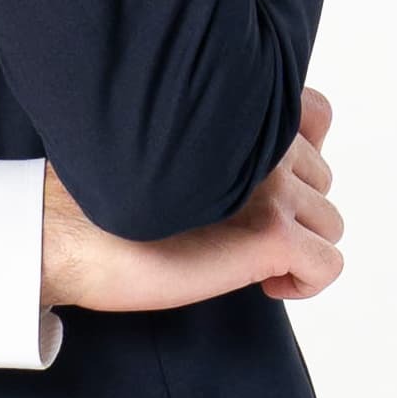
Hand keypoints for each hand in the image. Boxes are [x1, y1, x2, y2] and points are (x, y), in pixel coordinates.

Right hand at [40, 87, 344, 311]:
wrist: (69, 234)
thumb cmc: (106, 200)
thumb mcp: (170, 152)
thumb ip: (221, 140)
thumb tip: (266, 168)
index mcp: (235, 112)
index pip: (315, 113)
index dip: (296, 157)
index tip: (260, 187)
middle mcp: (261, 141)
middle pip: (322, 178)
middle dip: (291, 209)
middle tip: (243, 230)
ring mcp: (270, 187)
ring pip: (327, 224)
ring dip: (296, 247)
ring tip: (249, 260)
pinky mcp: (270, 235)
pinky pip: (326, 265)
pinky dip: (303, 282)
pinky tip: (264, 284)